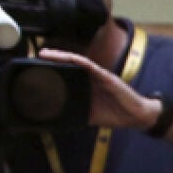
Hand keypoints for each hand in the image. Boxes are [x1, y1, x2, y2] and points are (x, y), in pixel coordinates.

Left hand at [35, 49, 160, 129]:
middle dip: (53, 60)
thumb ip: (78, 111)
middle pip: (69, 64)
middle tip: (36, 57)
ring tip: (46, 55)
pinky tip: (69, 58)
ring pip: (77, 61)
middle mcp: (91, 77)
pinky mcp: (106, 76)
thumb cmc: (115, 114)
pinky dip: (79, 61)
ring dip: (61, 56)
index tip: (37, 69)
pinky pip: (91, 66)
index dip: (53, 70)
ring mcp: (99, 75)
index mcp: (86, 86)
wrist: (136, 116)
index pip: (67, 74)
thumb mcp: (91, 115)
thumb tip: (60, 117)